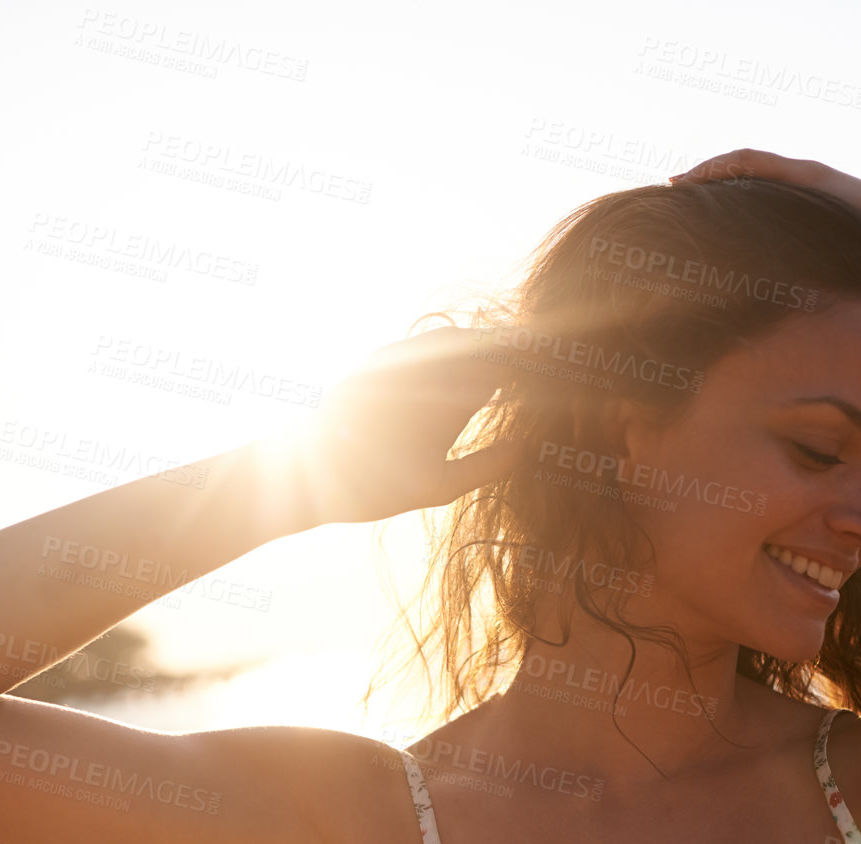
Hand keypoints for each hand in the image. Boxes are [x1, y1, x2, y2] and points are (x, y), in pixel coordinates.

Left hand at [297, 326, 524, 524]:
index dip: (536, 365)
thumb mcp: (439, 487)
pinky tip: (460, 373)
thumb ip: (487, 466)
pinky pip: (430, 344)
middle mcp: (430, 366)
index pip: (510, 364)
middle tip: (538, 369)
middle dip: (515, 353)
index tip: (556, 377)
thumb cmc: (376, 486)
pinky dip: (454, 352)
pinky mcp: (381, 358)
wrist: (305, 468)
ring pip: (459, 338)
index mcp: (451, 394)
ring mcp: (404, 357)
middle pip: (488, 344)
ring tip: (503, 371)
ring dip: (484, 348)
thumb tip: (522, 446)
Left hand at [669, 148, 860, 276]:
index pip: (758, 195)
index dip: (724, 198)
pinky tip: (697, 178)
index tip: (693, 211)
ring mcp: (809, 176)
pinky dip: (724, 167)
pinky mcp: (811, 176)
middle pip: (746, 176)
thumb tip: (798, 320)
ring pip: (746, 165)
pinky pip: (756, 164)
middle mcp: (807, 185)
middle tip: (674, 193)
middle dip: (709, 183)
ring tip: (677, 183)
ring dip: (710, 172)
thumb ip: (817, 283)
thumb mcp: (840, 276)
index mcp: (811, 206)